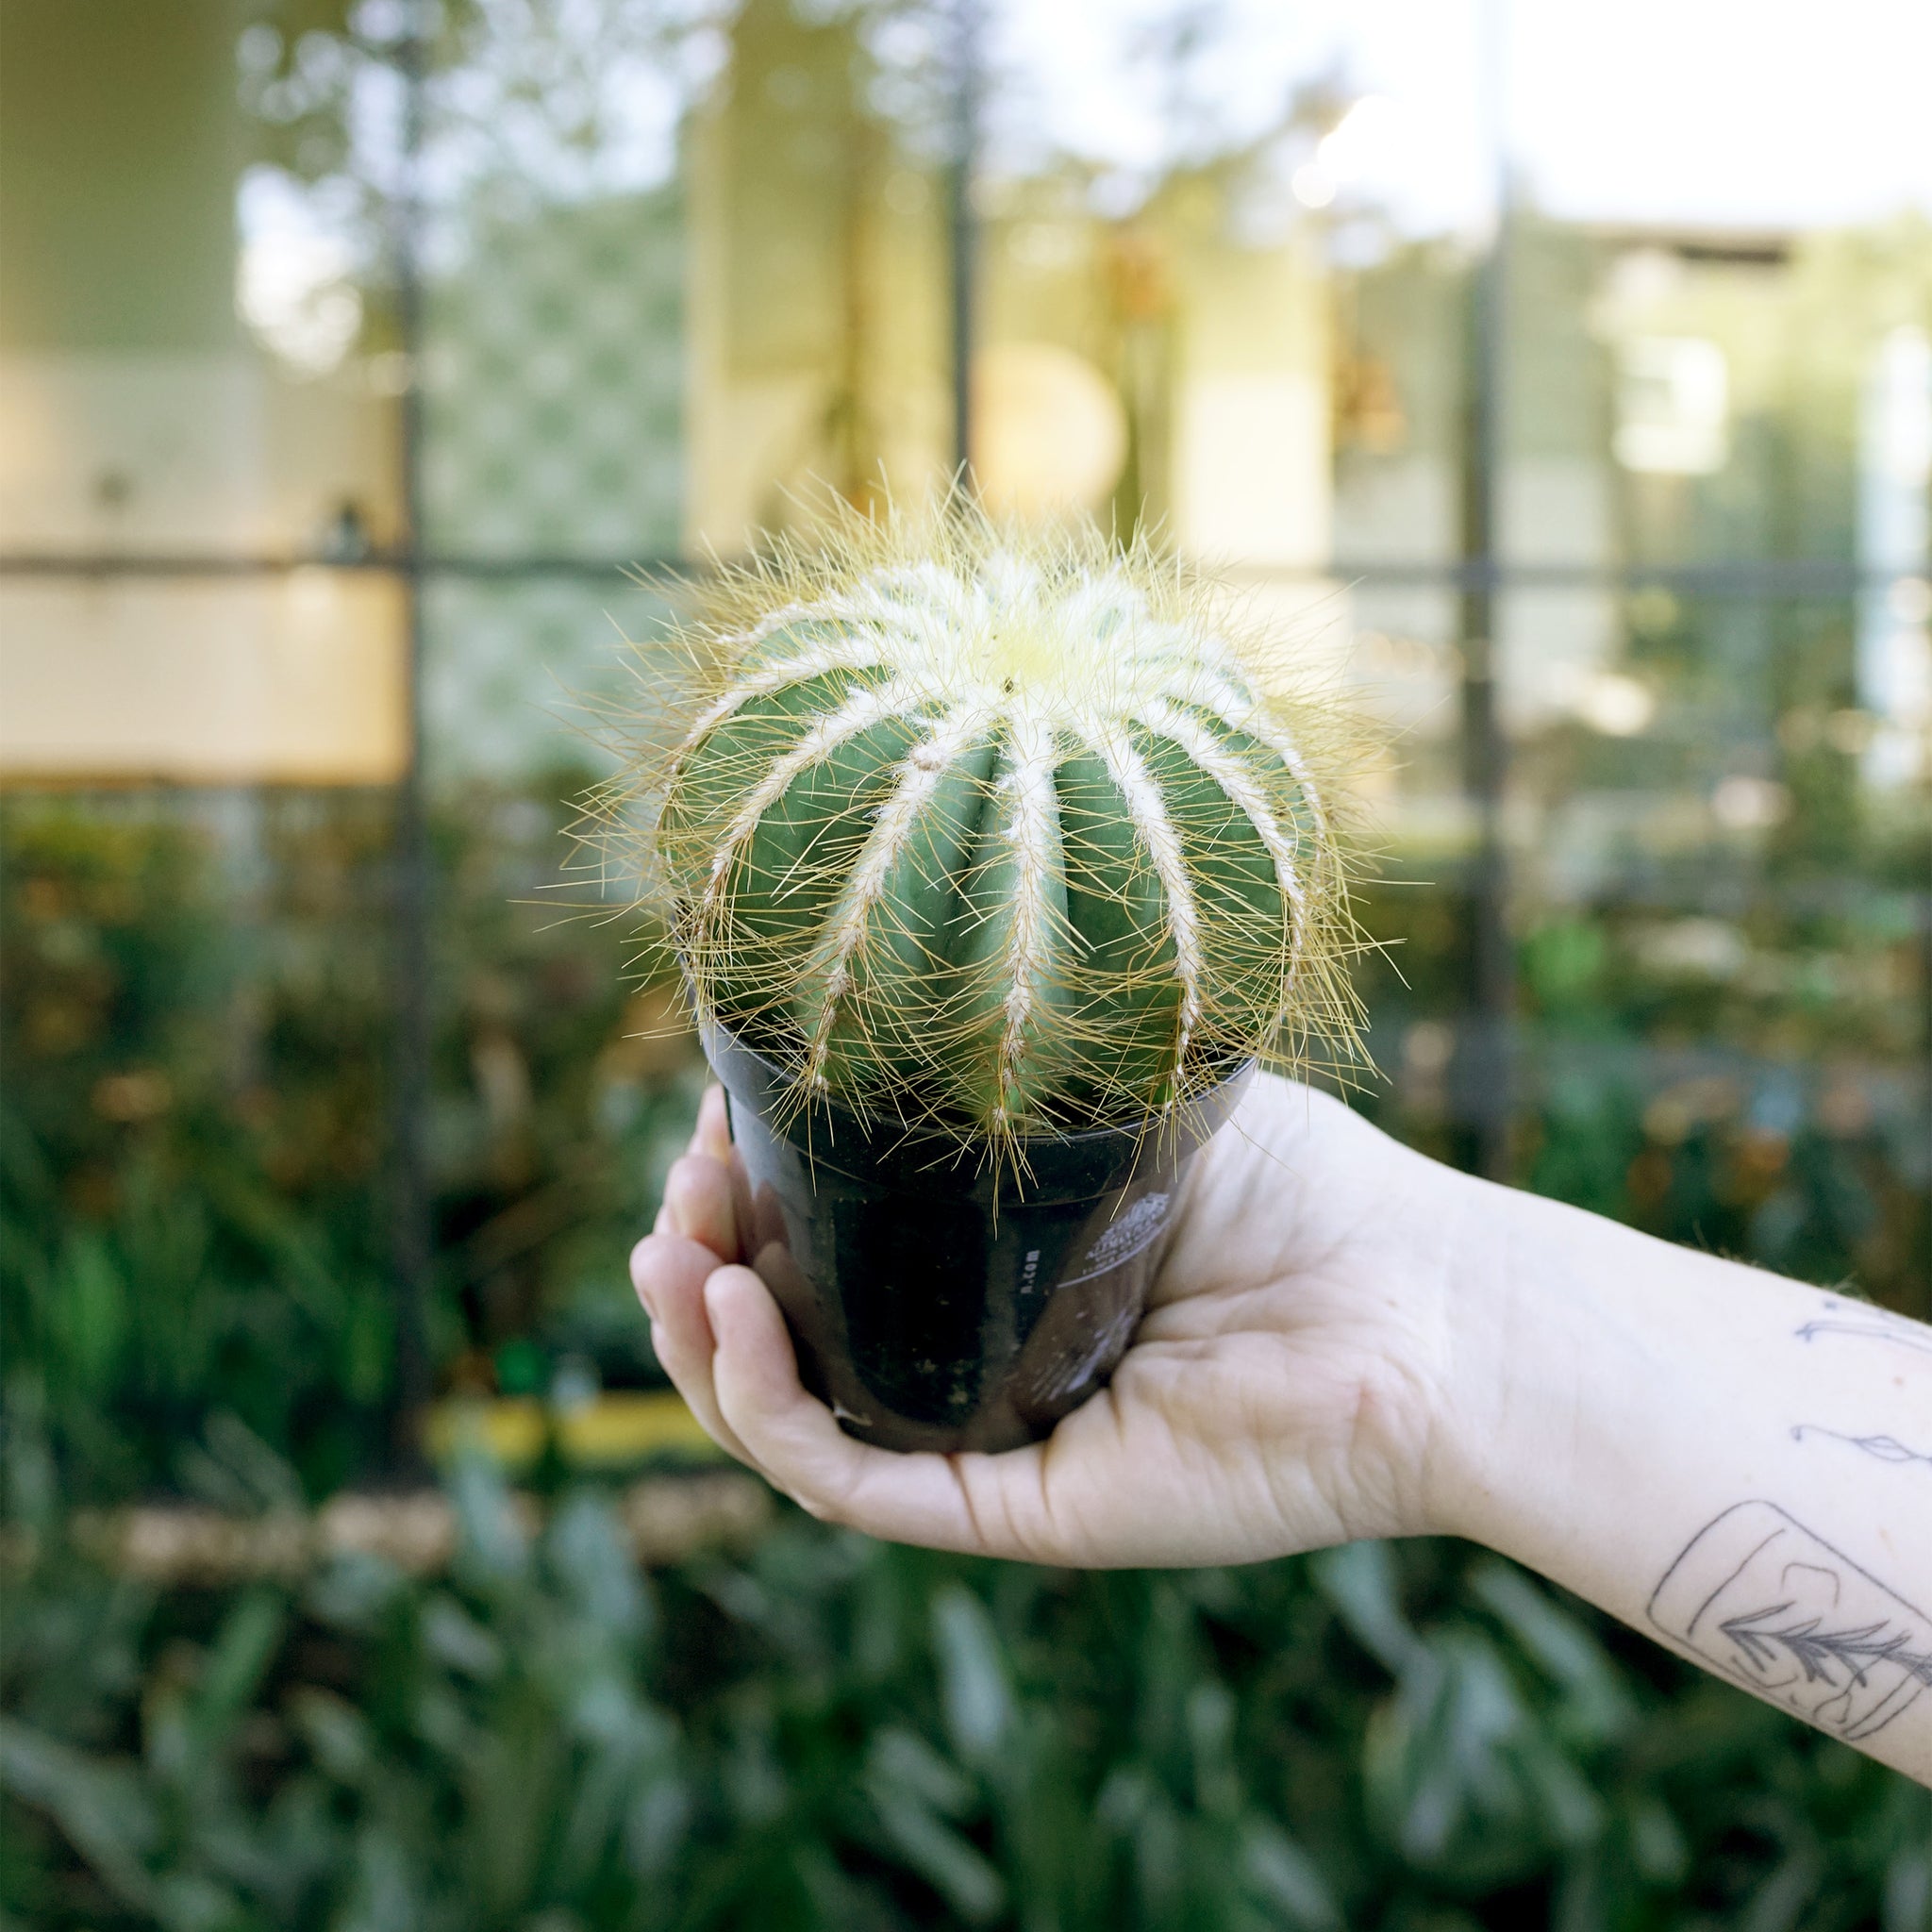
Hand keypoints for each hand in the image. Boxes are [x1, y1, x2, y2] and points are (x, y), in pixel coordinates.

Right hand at [630, 1073, 1471, 1567]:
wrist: (1427, 1309)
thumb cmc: (1310, 1193)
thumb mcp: (1131, 1104)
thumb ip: (1012, 1077)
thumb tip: (873, 1006)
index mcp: (1001, 1279)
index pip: (833, 1252)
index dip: (750, 1194)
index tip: (712, 1120)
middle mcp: (984, 1365)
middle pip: (792, 1338)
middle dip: (702, 1262)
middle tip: (679, 1192)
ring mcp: (995, 1445)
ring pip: (797, 1421)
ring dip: (700, 1345)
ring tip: (673, 1253)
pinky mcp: (1018, 1511)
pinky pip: (855, 1482)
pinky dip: (769, 1410)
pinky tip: (732, 1312)